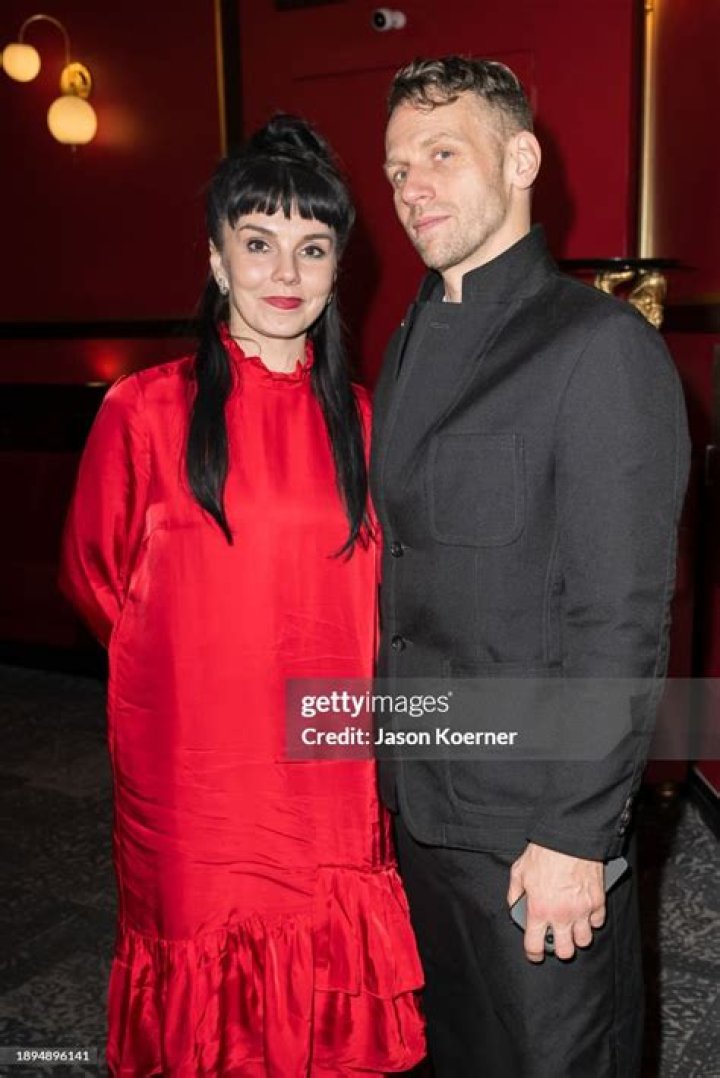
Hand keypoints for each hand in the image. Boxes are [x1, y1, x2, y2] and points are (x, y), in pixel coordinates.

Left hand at [507, 843, 604, 961]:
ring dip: (577, 936)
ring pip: (584, 941)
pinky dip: (592, 920)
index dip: (533, 954)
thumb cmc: (543, 852)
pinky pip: (597, 922)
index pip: (535, 946)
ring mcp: (582, 910)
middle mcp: (561, 915)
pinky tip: (585, 911)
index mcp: (539, 910)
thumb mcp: (519, 871)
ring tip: (572, 926)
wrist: (568, 837)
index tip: (535, 953)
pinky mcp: (597, 901)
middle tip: (556, 938)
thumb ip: (515, 893)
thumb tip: (516, 907)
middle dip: (559, 948)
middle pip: (565, 952)